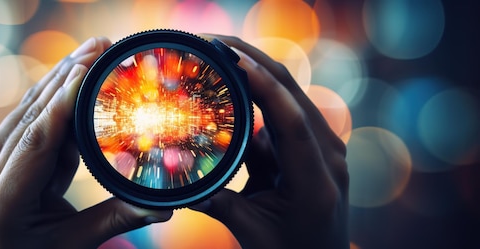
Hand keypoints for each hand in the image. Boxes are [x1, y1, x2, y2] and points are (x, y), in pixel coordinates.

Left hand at [0, 37, 171, 248]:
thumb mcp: (69, 245)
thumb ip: (114, 220)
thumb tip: (164, 208)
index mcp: (1, 199)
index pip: (37, 139)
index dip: (63, 100)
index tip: (89, 67)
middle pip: (32, 113)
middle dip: (67, 75)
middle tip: (100, 46)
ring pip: (28, 111)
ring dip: (60, 79)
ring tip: (91, 52)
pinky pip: (27, 122)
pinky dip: (52, 101)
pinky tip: (75, 79)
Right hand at [191, 35, 348, 248]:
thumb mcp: (252, 231)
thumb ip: (217, 203)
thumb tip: (177, 180)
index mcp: (315, 179)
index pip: (291, 121)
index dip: (264, 85)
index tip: (231, 58)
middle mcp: (326, 154)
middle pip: (290, 93)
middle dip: (252, 60)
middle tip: (211, 41)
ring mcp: (320, 146)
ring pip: (284, 97)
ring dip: (251, 73)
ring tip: (213, 55)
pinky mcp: (308, 145)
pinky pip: (279, 113)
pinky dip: (254, 98)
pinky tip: (227, 87)